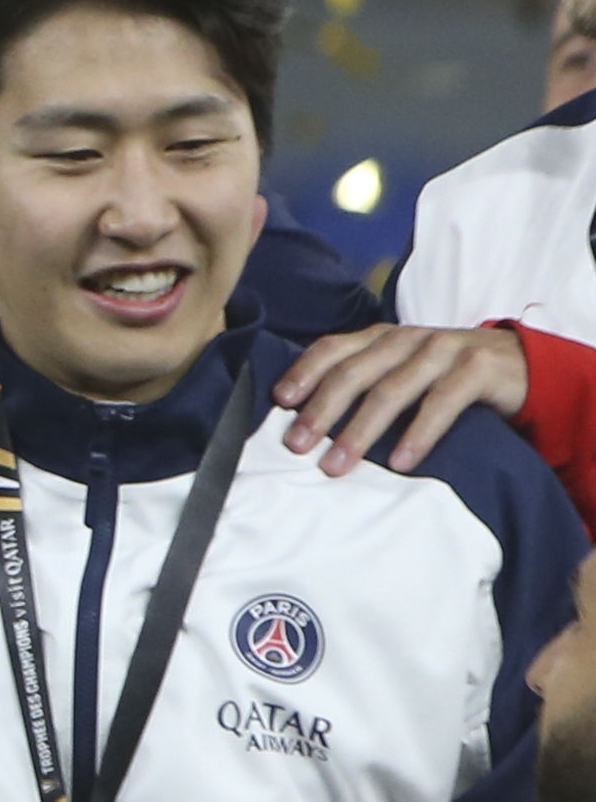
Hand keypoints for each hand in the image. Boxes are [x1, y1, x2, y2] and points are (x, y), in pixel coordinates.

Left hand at [273, 320, 525, 472]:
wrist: (522, 367)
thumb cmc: (448, 377)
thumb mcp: (403, 372)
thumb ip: (367, 382)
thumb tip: (306, 421)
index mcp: (382, 338)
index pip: (332, 348)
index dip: (304, 372)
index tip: (279, 402)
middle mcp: (407, 338)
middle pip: (354, 372)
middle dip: (321, 410)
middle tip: (297, 445)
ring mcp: (443, 349)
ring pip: (392, 389)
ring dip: (361, 430)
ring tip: (337, 464)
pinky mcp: (478, 368)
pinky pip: (442, 402)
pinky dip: (418, 433)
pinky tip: (401, 462)